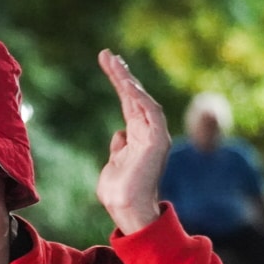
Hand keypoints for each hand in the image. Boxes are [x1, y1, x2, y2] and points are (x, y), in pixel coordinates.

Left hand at [96, 49, 169, 234]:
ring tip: (113, 63)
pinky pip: (151, 113)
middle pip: (135, 96)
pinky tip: (127, 84)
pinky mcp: (157, 142)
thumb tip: (119, 134)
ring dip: (128, 81)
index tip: (107, 62)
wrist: (127, 209)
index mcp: (138, 136)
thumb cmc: (119, 192)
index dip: (119, 82)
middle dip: (121, 74)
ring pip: (142, 100)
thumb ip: (119, 147)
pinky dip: (140, 98)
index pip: (129, 102)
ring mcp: (154, 136)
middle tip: (106, 54)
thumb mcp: (114, 163)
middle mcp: (149, 132)